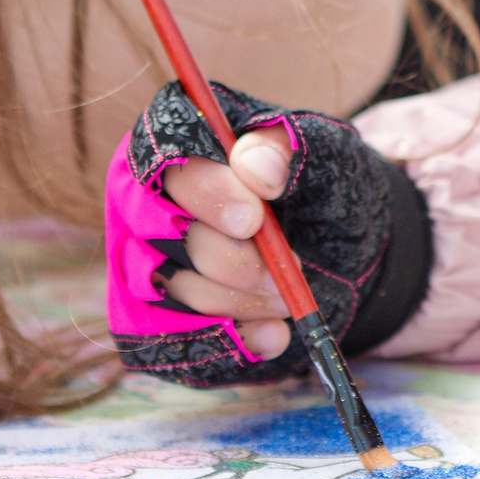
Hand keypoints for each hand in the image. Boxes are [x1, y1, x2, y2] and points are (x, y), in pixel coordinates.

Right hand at [102, 79, 404, 387]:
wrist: (339, 250)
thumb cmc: (320, 187)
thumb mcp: (325, 154)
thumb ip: (290, 146)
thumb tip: (254, 165)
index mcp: (176, 137)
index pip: (160, 153)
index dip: (203, 190)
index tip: (253, 220)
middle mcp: (142, 196)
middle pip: (162, 228)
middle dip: (231, 259)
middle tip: (286, 271)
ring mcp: (140, 257)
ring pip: (171, 285)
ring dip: (239, 300)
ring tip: (288, 295)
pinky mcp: (150, 315)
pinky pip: (170, 337)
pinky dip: (227, 341)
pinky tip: (271, 334)